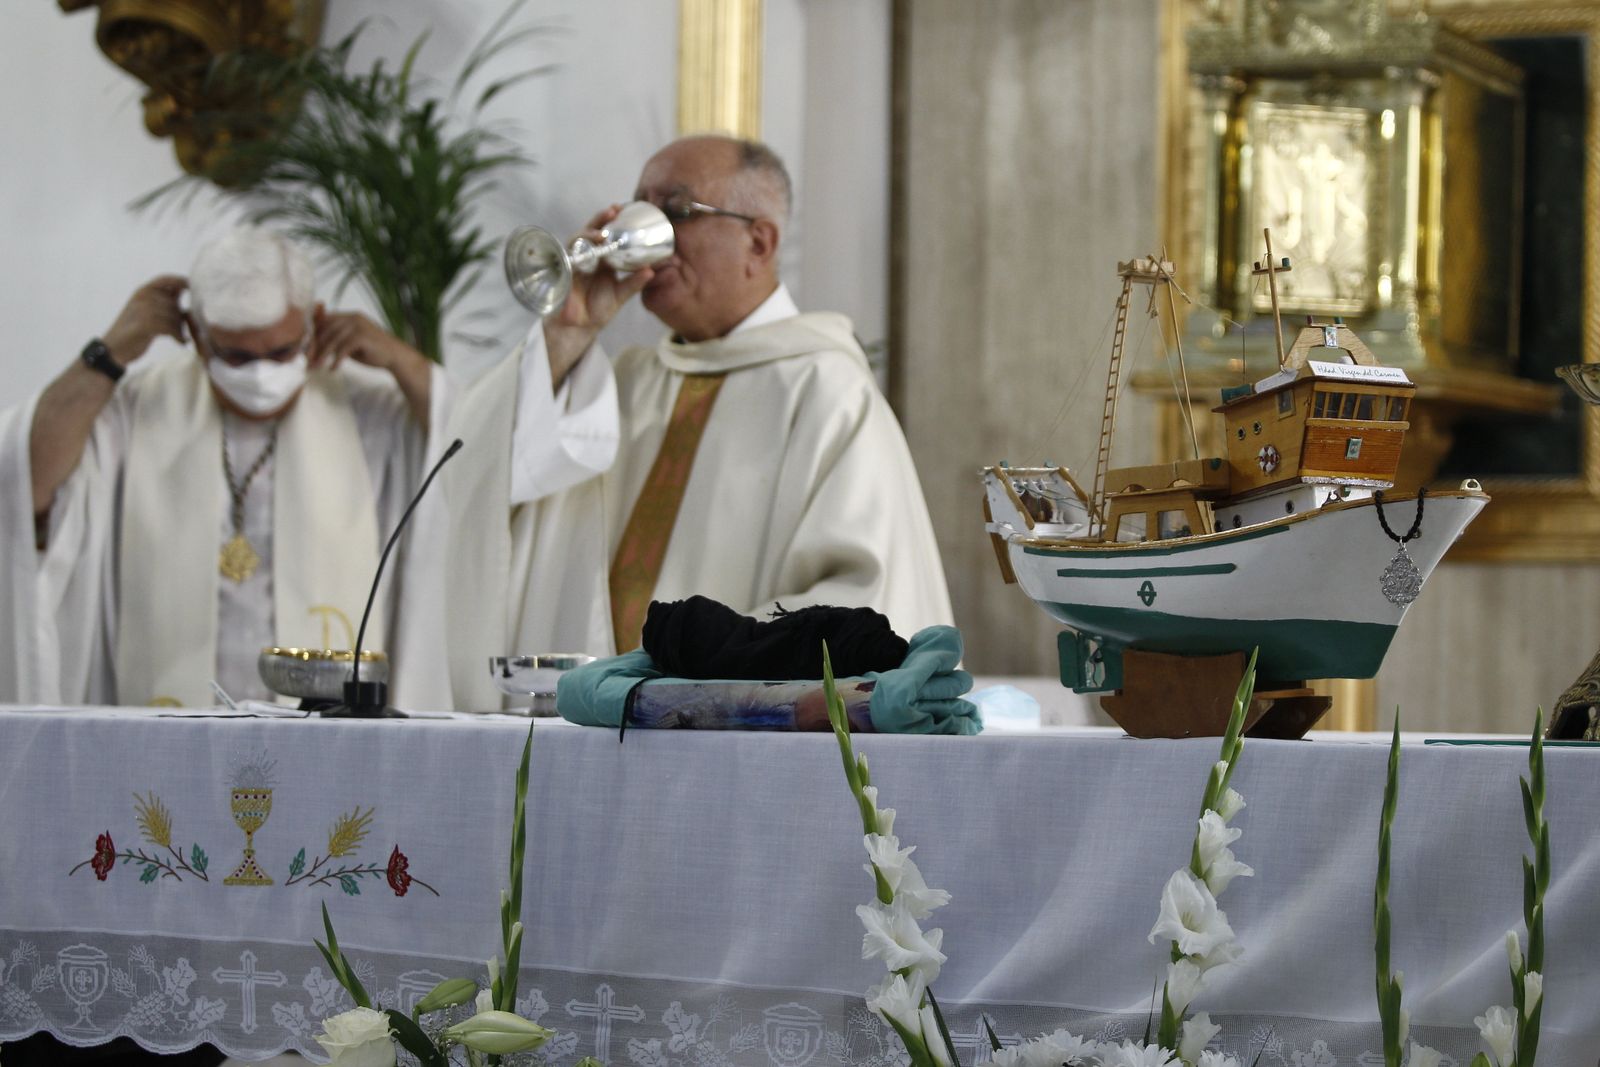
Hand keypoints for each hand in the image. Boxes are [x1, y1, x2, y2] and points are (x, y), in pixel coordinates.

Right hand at [102, 275, 187, 366]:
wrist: (114, 350)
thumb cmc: (134, 331)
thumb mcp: (147, 311)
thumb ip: (163, 301)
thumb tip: (184, 290)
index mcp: (142, 291)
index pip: (165, 280)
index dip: (182, 281)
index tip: (195, 289)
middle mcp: (142, 297)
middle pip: (174, 303)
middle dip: (183, 317)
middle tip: (185, 330)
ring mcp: (143, 309)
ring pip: (175, 316)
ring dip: (181, 329)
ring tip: (182, 337)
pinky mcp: (145, 324)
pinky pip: (171, 327)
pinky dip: (178, 336)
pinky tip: (181, 342)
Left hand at [309, 306, 425, 374]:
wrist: (395, 357)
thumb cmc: (371, 351)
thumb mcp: (350, 342)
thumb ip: (335, 339)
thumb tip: (312, 345)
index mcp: (349, 315)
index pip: (324, 320)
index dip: (312, 334)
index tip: (305, 349)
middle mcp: (352, 317)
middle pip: (325, 329)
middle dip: (314, 346)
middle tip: (307, 361)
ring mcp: (358, 325)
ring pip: (332, 340)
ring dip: (322, 355)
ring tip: (316, 367)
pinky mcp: (362, 336)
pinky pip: (343, 349)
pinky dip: (336, 360)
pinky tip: (333, 369)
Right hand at [543, 204, 656, 382]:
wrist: (581, 327)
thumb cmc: (598, 308)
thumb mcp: (620, 295)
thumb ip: (634, 283)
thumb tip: (651, 271)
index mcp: (602, 259)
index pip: (606, 234)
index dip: (611, 221)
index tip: (622, 208)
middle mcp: (587, 256)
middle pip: (590, 231)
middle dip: (598, 220)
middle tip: (612, 211)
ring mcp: (573, 263)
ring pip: (576, 241)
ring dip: (586, 235)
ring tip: (600, 234)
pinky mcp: (562, 273)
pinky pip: (566, 261)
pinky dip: (573, 257)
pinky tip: (581, 254)